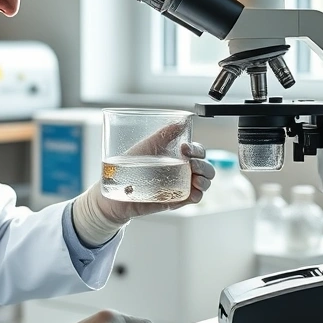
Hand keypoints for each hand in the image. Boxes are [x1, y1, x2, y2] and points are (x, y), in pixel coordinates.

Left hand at [71, 125, 215, 245]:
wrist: (116, 192)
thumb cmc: (128, 167)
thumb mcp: (146, 146)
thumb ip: (163, 134)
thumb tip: (180, 121)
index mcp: (177, 155)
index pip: (198, 151)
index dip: (197, 149)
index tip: (185, 149)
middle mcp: (182, 170)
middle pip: (206, 167)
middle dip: (203, 165)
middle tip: (191, 165)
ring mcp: (181, 186)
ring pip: (204, 182)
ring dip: (204, 180)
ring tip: (194, 179)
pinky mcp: (177, 201)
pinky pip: (194, 198)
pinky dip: (197, 195)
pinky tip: (192, 192)